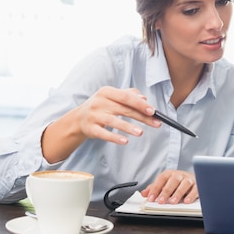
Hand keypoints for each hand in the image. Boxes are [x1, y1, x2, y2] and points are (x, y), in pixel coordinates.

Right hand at [41, 86, 159, 162]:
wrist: (79, 118)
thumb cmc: (102, 105)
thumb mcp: (113, 96)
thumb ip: (129, 95)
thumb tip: (144, 99)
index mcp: (106, 92)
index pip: (126, 97)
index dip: (140, 104)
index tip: (153, 111)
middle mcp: (99, 102)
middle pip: (123, 109)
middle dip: (141, 117)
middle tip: (155, 123)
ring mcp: (94, 116)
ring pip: (113, 121)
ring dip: (128, 127)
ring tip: (141, 132)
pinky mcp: (90, 129)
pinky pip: (104, 134)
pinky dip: (114, 138)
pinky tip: (125, 141)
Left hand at [141, 170, 197, 203]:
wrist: (194, 177)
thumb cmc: (177, 183)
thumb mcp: (164, 184)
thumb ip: (154, 188)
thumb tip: (143, 194)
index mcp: (170, 174)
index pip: (161, 179)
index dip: (155, 189)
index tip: (150, 199)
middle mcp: (180, 175)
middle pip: (173, 181)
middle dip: (166, 191)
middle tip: (161, 201)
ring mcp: (189, 179)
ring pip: (184, 184)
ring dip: (178, 193)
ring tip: (173, 202)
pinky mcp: (197, 185)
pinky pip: (195, 189)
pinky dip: (191, 195)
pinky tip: (187, 201)